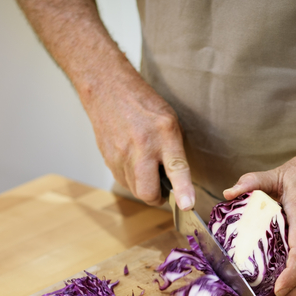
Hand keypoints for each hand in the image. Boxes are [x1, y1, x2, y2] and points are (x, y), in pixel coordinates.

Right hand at [83, 74, 194, 208]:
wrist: (108, 90)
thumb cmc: (144, 105)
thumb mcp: (170, 122)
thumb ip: (175, 151)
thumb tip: (179, 182)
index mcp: (164, 133)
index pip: (176, 168)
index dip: (182, 190)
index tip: (187, 205)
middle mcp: (142, 146)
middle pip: (147, 191)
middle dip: (157, 198)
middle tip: (163, 190)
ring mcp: (121, 154)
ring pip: (134, 189)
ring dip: (143, 187)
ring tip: (147, 169)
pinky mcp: (108, 159)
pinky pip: (123, 181)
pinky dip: (131, 179)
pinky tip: (133, 163)